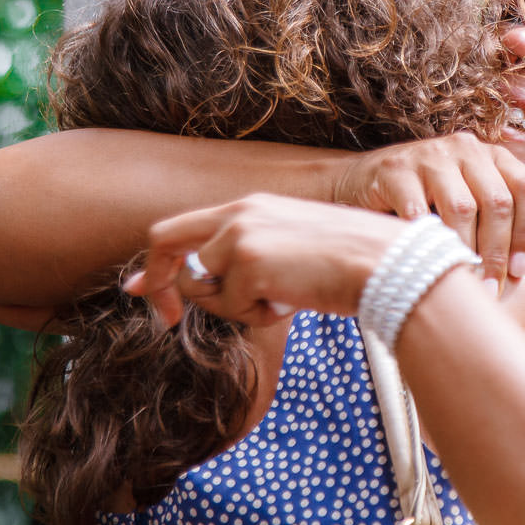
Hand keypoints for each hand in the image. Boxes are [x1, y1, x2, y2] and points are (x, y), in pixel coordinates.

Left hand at [124, 194, 405, 326]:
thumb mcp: (293, 246)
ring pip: (201, 286)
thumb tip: (207, 286)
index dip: (155, 262)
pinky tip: (293, 302)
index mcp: (251, 205)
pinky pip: (231, 306)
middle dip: (158, 284)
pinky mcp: (248, 261)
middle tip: (169, 320)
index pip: (181, 227)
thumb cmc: (351, 263)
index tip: (139, 290)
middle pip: (165, 242)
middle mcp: (239, 212)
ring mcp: (240, 234)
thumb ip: (248, 255)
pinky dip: (259, 316)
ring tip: (281, 299)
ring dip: (233, 307)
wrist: (386, 264)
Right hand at [335, 133, 524, 292]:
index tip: (518, 271)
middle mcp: (466, 148)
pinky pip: (418, 212)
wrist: (360, 181)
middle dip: (496, 252)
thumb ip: (495, 220)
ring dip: (465, 252)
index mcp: (492, 155)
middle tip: (491, 287)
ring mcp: (429, 156)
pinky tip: (428, 263)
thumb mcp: (467, 200)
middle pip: (497, 201)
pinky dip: (426, 242)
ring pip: (462, 208)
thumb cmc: (425, 202)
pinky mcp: (395, 170)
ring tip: (464, 280)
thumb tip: (519, 271)